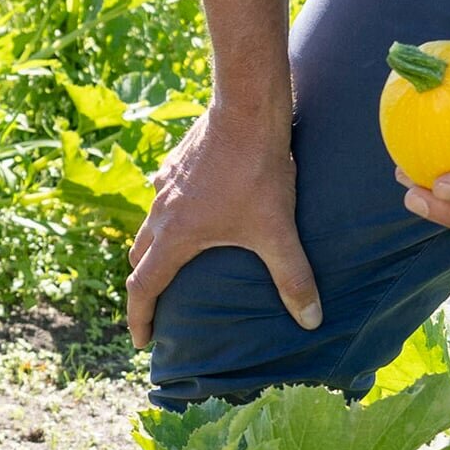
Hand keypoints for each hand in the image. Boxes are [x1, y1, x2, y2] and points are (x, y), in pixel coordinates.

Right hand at [128, 103, 318, 345]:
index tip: (142, 340)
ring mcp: (164, 184)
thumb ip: (293, 277)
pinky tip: (192, 208)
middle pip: (139, 257)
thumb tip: (311, 320)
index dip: (139, 318)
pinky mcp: (176, 162)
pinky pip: (162, 195)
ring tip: (173, 260)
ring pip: (148, 225)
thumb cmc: (257, 171)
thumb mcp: (276, 229)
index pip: (142, 287)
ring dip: (154, 248)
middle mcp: (160, 212)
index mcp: (174, 236)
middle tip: (157, 305)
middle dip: (144, 285)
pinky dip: (168, 213)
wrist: (246, 109)